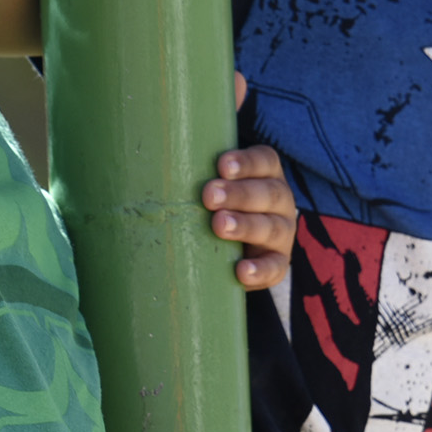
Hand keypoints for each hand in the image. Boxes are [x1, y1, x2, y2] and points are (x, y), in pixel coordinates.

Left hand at [202, 144, 296, 291]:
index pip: (265, 161)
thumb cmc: (213, 205)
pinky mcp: (278, 262)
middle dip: (239, 194)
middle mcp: (279, 201)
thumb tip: (149, 171)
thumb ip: (194, 176)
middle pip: (268, 193)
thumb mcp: (210, 186)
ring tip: (220, 226)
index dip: (246, 162)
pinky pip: (275, 267)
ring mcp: (282, 233)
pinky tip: (241, 270)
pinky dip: (260, 270)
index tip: (222, 165)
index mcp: (267, 175)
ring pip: (272, 228)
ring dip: (245, 226)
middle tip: (210, 196)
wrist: (232, 249)